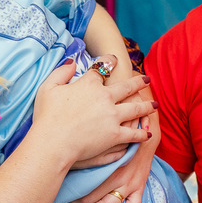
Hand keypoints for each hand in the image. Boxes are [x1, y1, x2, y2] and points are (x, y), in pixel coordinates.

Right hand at [31, 60, 153, 165]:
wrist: (53, 142)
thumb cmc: (46, 117)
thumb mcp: (47, 88)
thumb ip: (61, 72)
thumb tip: (72, 61)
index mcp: (89, 84)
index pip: (102, 68)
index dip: (109, 62)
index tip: (114, 60)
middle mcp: (105, 97)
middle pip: (126, 87)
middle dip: (138, 82)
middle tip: (146, 79)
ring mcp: (113, 116)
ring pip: (136, 108)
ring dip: (146, 106)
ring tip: (154, 104)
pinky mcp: (116, 135)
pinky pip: (133, 133)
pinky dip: (142, 133)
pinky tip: (147, 133)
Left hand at [69, 124, 158, 202]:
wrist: (144, 132)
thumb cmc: (119, 133)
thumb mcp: (103, 138)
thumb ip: (88, 147)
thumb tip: (68, 155)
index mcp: (105, 164)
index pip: (84, 185)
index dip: (72, 193)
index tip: (64, 195)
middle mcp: (116, 176)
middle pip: (93, 198)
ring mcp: (129, 183)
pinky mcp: (139, 187)